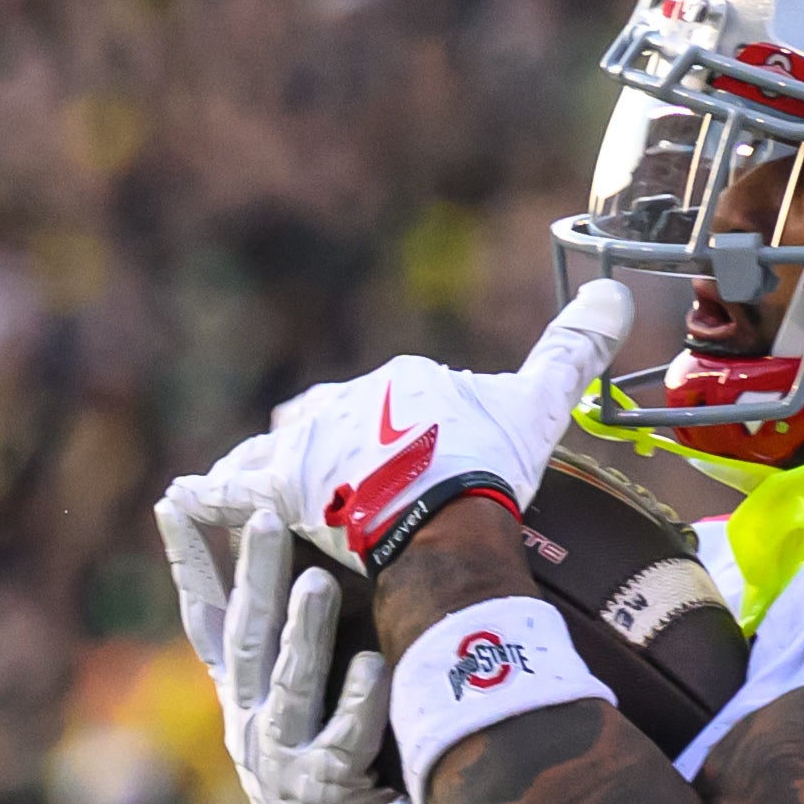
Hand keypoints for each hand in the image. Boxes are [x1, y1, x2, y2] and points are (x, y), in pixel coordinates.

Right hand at [157, 506, 424, 803]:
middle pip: (248, 638)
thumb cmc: (326, 782)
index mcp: (240, 699)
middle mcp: (251, 725)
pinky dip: (359, 704)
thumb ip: (287, 654)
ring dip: (303, 633)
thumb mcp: (293, 714)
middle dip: (253, 574)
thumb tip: (300, 566)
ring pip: (290, 687)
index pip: (207, 618)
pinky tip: (374, 666)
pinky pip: (346, 742)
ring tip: (315, 582)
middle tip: (265, 515)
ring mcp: (284, 761)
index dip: (190, 561)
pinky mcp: (329, 794)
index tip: (174, 500)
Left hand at [168, 279, 633, 572]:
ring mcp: (310, 445)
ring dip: (263, 470)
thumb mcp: (541, 403)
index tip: (400, 457)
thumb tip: (618, 290)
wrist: (445, 513)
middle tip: (321, 476)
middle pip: (328, 420)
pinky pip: (233, 492)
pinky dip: (213, 496)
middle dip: (324, 444)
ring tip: (246, 487)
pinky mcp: (277, 489)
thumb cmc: (493, 462)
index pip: (389, 400)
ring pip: (278, 454)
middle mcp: (348, 402)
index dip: (394, 430)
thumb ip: (572, 350)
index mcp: (404, 380)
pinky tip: (185, 501)